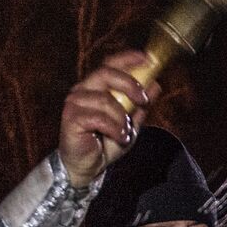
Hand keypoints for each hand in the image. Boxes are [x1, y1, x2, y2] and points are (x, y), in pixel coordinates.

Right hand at [58, 51, 154, 186]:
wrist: (89, 167)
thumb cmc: (106, 143)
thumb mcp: (130, 123)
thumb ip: (140, 105)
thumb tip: (155, 85)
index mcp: (96, 86)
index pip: (110, 64)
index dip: (128, 59)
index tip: (147, 59)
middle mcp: (83, 90)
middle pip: (106, 73)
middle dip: (129, 84)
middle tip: (143, 99)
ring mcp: (75, 102)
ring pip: (105, 99)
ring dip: (121, 117)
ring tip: (126, 132)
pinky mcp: (71, 117)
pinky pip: (98, 117)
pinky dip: (113, 128)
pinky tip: (119, 137)